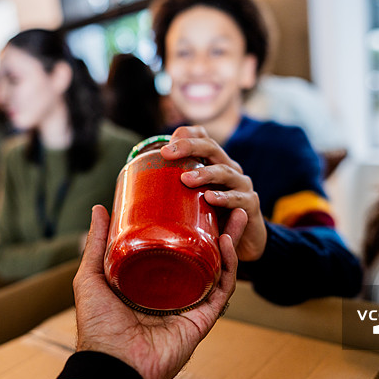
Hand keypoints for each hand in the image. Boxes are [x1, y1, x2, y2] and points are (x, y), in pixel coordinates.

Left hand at [74, 204, 246, 378]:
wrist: (113, 364)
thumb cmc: (98, 326)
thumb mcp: (90, 277)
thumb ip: (97, 245)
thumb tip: (100, 208)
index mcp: (147, 284)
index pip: (172, 249)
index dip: (185, 227)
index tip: (191, 201)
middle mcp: (171, 293)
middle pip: (199, 255)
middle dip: (214, 230)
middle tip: (220, 203)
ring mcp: (189, 305)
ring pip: (217, 268)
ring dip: (229, 241)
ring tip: (234, 214)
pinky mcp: (203, 318)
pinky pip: (221, 289)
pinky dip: (229, 266)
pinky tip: (227, 242)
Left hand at [162, 125, 266, 261]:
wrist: (244, 243)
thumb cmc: (211, 219)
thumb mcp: (190, 204)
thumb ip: (170, 195)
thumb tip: (129, 194)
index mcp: (213, 162)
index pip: (202, 137)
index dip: (186, 135)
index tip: (165, 145)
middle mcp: (228, 168)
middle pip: (212, 147)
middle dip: (190, 147)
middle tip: (168, 153)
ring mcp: (241, 185)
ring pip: (225, 171)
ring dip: (205, 173)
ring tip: (186, 179)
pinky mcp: (250, 205)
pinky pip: (239, 198)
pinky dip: (225, 198)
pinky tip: (211, 198)